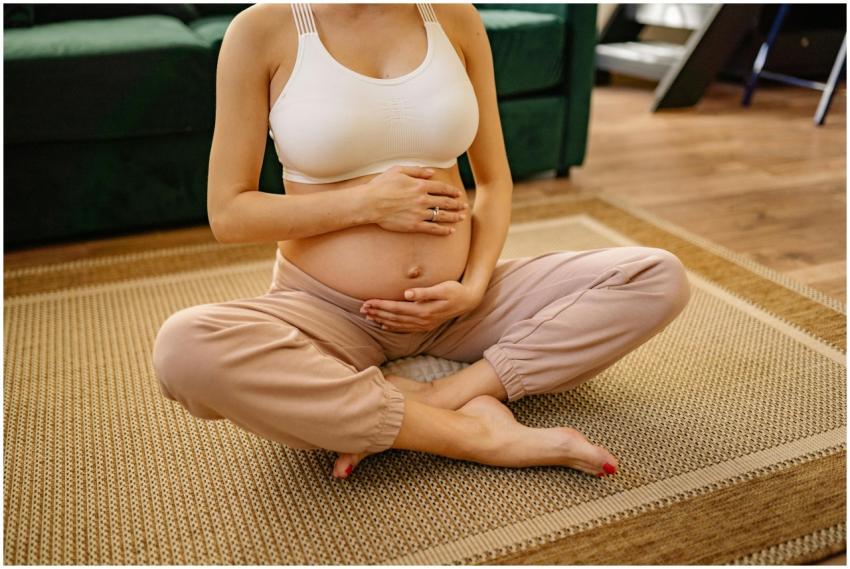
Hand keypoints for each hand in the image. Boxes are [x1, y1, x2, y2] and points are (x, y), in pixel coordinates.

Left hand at [360, 280, 481, 331]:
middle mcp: (422, 320)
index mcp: (424, 310)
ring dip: (381, 320)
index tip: (367, 302)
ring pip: (397, 324)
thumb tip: (408, 293)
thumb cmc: (455, 290)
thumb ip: (424, 292)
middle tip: (361, 309)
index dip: (381, 306)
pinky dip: (392, 327)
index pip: (396, 308)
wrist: (468, 301)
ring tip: (367, 316)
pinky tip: (383, 324)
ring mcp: (424, 324)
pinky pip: (405, 328)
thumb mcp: (443, 288)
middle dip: (377, 313)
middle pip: (394, 317)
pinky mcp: (425, 325)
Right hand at [363, 165, 467, 235]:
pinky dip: (443, 230)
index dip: (452, 191)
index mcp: (420, 185)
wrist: (370, 203)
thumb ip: (417, 170)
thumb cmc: (381, 185)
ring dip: (454, 216)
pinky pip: (432, 228)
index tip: (458, 193)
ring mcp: (420, 213)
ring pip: (442, 215)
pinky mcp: (414, 225)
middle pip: (445, 202)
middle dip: (457, 204)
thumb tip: (432, 173)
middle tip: (464, 206)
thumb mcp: (398, 170)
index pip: (442, 188)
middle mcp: (423, 199)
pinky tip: (450, 231)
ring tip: (461, 217)